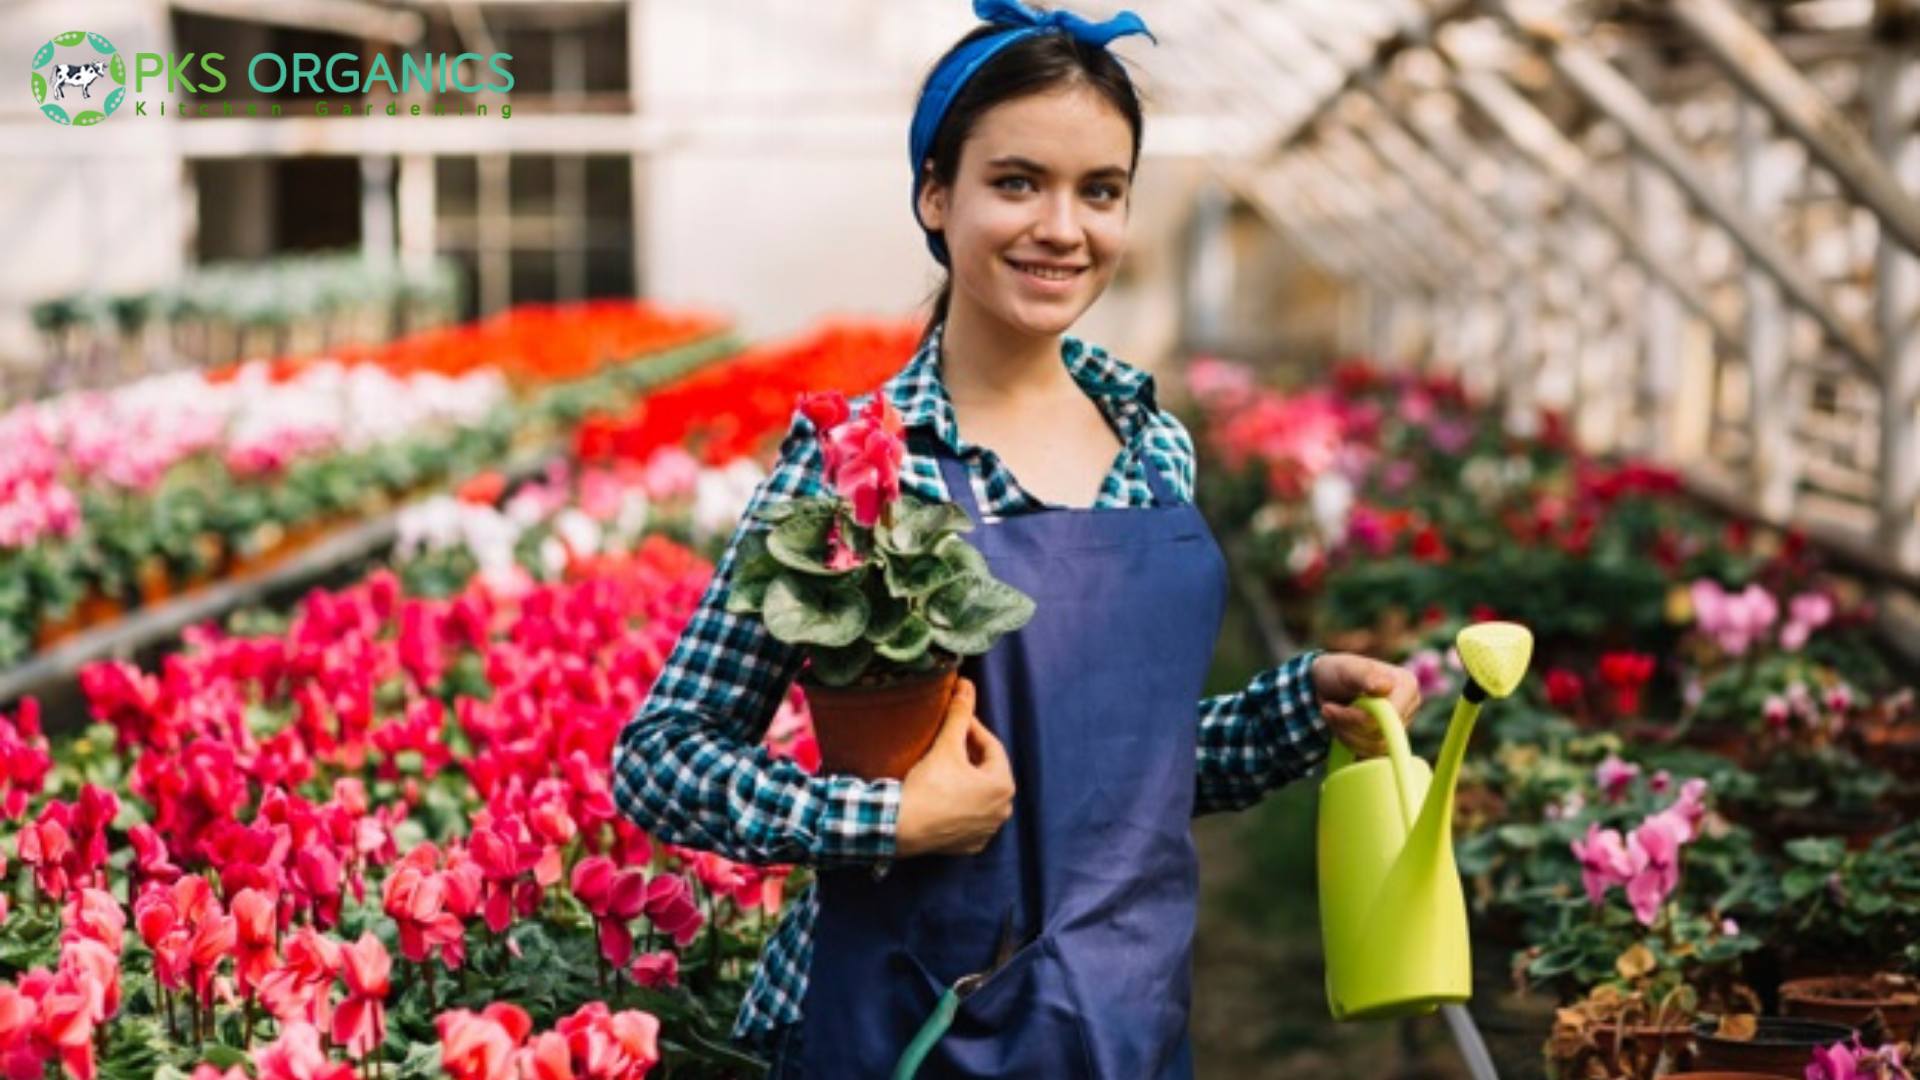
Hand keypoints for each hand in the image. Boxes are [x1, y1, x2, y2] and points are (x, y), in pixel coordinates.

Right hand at [894, 679, 1015, 857]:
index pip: (991, 746)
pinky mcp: (971, 844)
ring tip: (945, 765)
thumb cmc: (929, 785)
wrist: (902, 827)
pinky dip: (961, 803)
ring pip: (979, 794)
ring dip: (966, 779)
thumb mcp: (946, 746)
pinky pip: (970, 816)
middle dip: (970, 753)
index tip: (956, 718)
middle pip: (987, 771)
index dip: (973, 728)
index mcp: (1004, 785)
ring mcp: (988, 831)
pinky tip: (944, 794)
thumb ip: (960, 714)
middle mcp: (1003, 810)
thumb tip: (967, 684)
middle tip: (949, 740)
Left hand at [1310, 653, 1422, 758]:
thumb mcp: (1346, 669)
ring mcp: (1401, 725)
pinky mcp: (1389, 740)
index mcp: (1407, 685)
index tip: (1330, 707)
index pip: (1390, 715)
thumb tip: (1384, 687)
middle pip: (1381, 732)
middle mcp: (1409, 706)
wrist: (1328, 684)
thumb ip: (1365, 676)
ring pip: (1374, 746)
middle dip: (1348, 724)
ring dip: (1346, 734)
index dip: (1359, 717)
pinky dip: (1349, 742)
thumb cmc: (1337, 672)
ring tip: (1332, 716)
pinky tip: (1339, 726)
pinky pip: (1371, 753)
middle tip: (1327, 710)